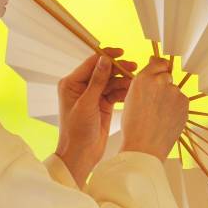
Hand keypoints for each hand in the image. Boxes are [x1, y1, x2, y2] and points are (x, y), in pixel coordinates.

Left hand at [55, 47, 136, 185]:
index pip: (91, 63)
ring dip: (123, 81)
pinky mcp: (102, 105)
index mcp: (71, 84)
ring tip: (136, 82)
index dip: (106, 57)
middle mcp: (81, 87)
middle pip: (103, 71)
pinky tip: (133, 91)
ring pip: (111, 82)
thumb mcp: (87, 104)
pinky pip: (115, 93)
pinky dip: (123, 91)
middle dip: (118, 69)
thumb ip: (97, 81)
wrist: (80, 155)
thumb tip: (104, 60)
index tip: (121, 53)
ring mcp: (92, 96)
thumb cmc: (76, 132)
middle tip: (134, 67)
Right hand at [120, 56, 188, 159]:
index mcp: (143, 79)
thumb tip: (153, 71)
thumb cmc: (134, 126)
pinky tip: (167, 119)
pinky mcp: (184, 103)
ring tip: (159, 115)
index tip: (161, 70)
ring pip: (174, 91)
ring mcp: (174, 92)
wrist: (144, 146)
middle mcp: (160, 81)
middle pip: (167, 76)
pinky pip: (181, 101)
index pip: (158, 62)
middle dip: (164, 85)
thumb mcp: (131, 98)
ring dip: (170, 98)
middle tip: (156, 102)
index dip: (160, 67)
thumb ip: (143, 83)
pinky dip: (176, 108)